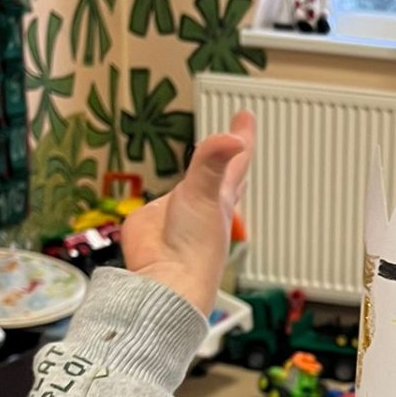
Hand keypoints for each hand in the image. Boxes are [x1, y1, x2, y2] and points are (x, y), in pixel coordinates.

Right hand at [120, 110, 253, 316]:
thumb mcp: (204, 193)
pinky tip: (161, 200)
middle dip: (228, 154)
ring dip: (196, 178)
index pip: (236, 159)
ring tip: (204, 163)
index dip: (241, 136)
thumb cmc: (194, 246)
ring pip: (189, 189)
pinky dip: (158, 200)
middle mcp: (202, 203)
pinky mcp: (149, 222)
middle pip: (221, 173)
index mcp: (220, 195)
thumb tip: (233, 138)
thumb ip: (212, 161)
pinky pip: (152, 205)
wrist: (165, 280)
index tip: (246, 116)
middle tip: (236, 135)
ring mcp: (176, 212)